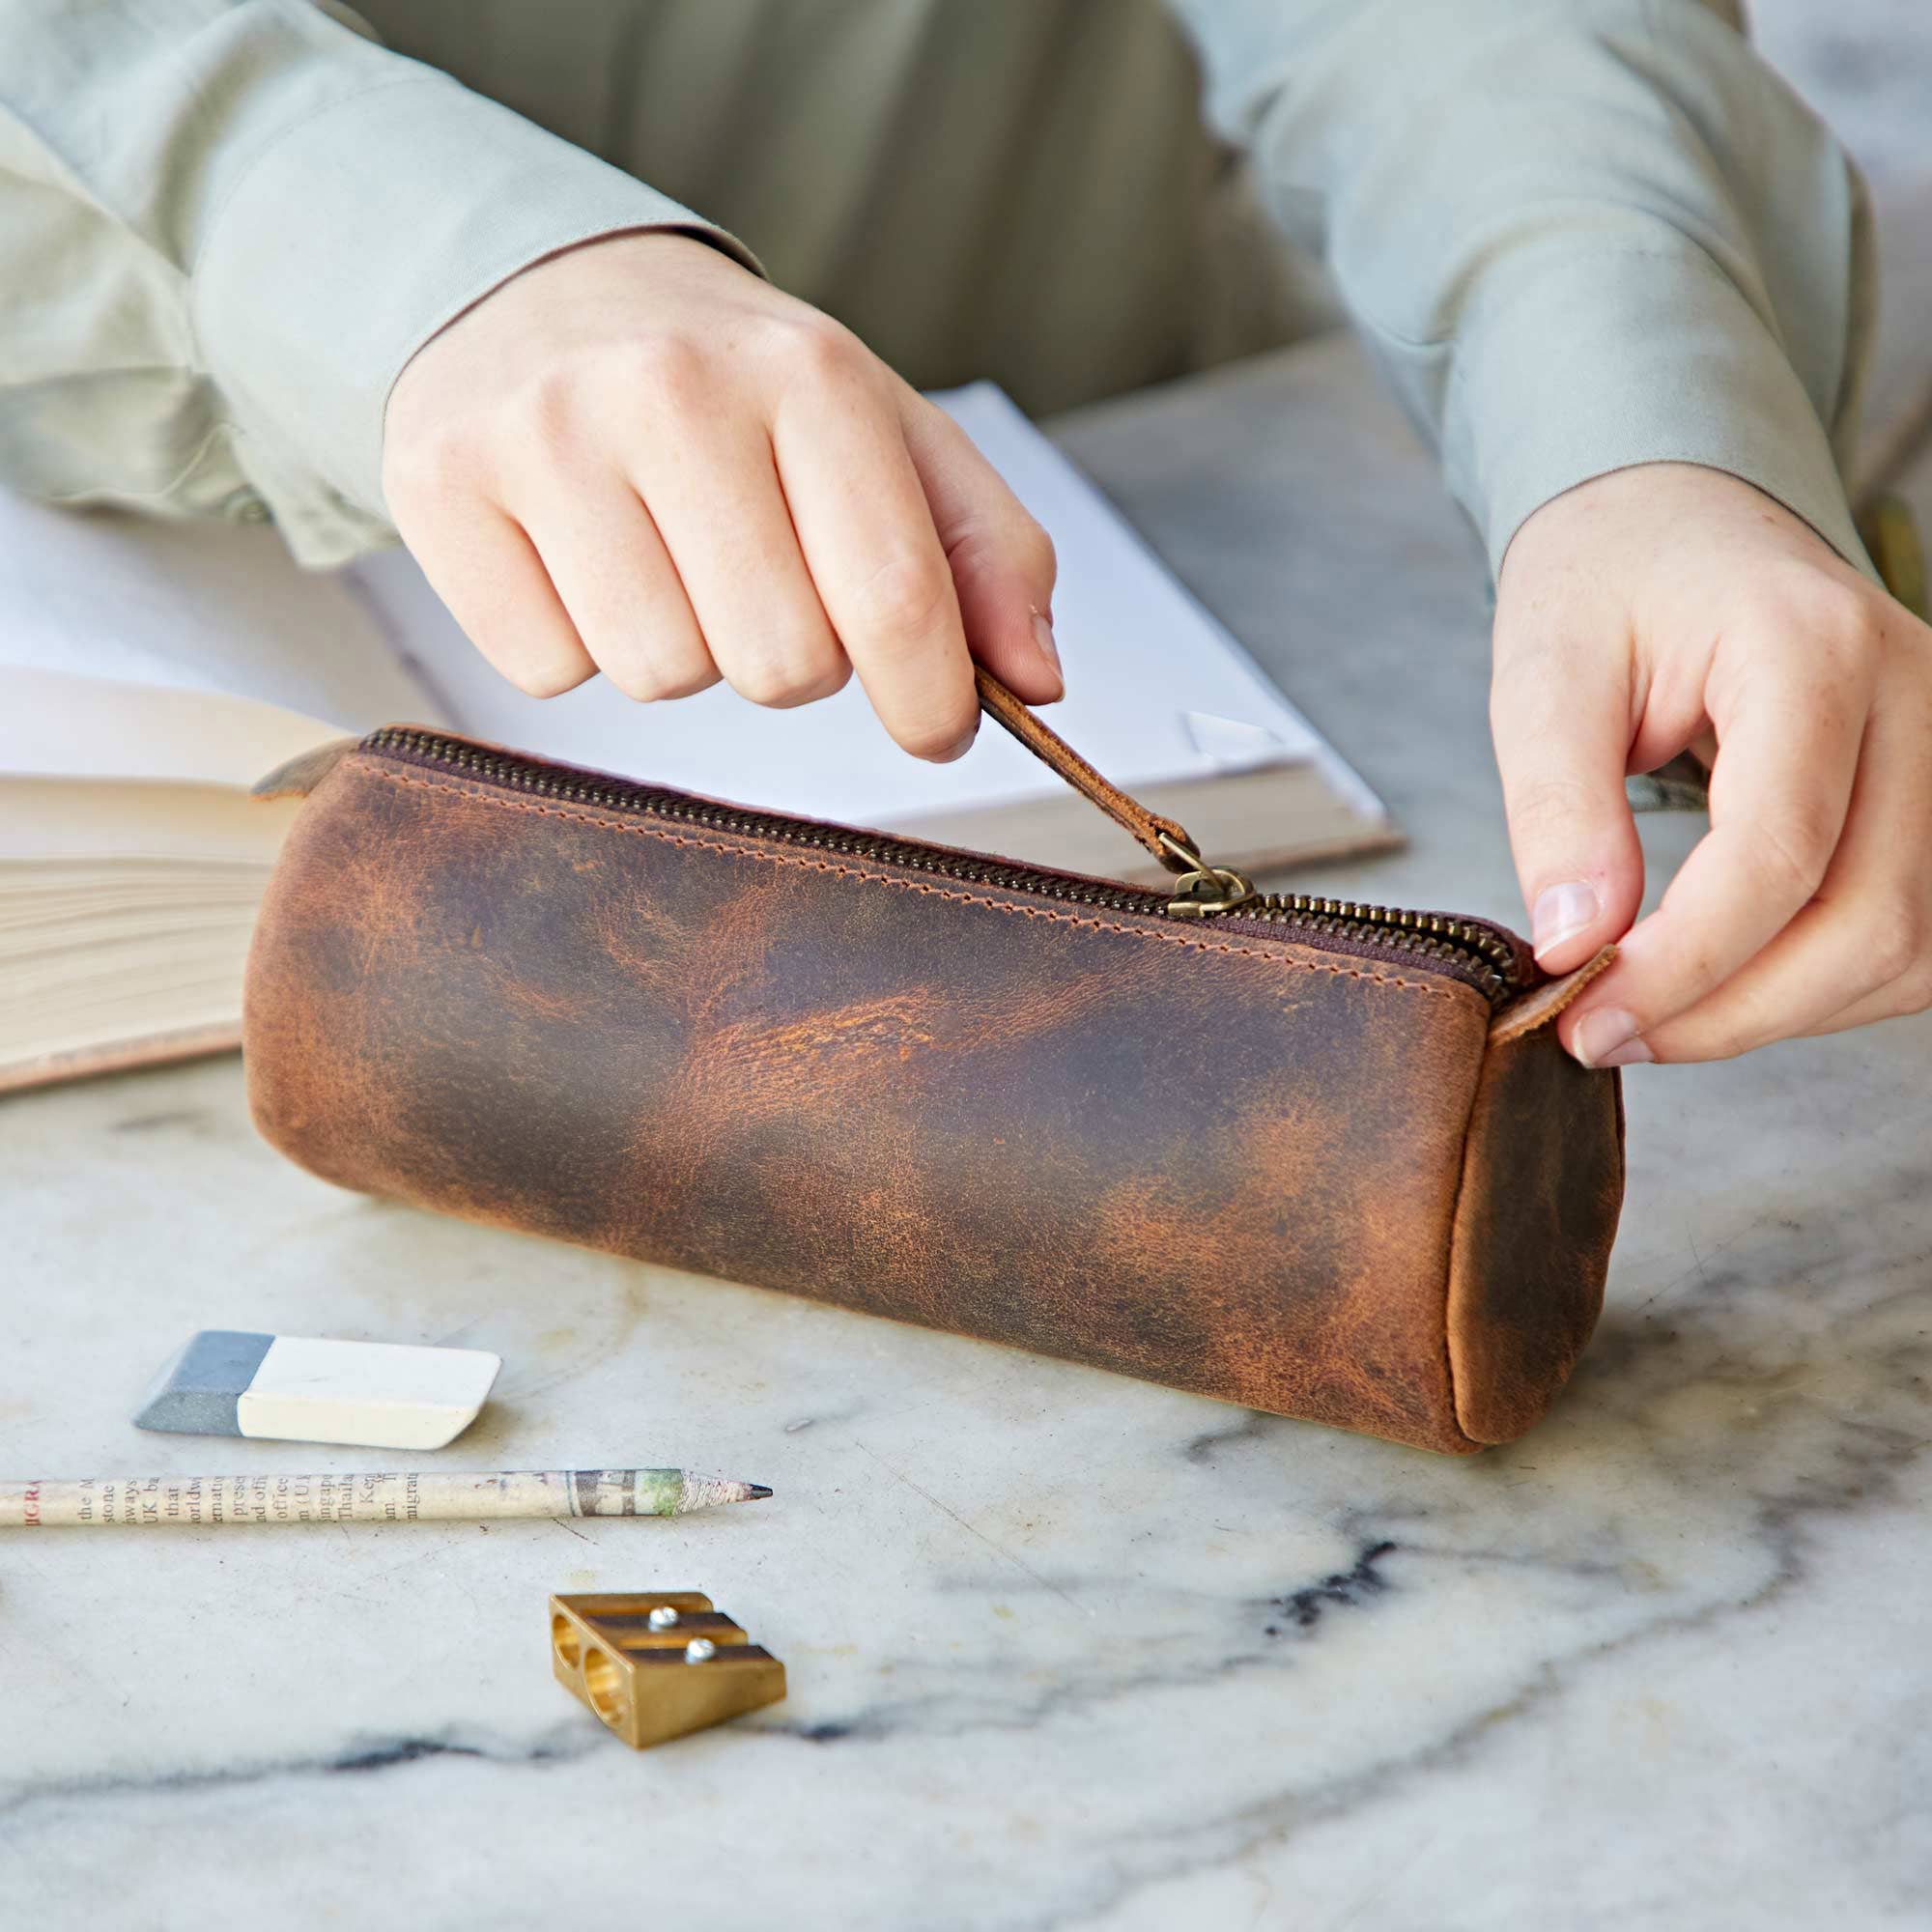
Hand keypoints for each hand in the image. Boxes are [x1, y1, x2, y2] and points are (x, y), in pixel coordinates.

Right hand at [382, 231, 1061, 758]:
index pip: (894, 596)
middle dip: (793, 660)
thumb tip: (1036, 680)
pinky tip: (583, 560)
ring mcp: (544, 435)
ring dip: (685, 653)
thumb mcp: (887, 437)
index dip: (931, 700)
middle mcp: (670, 390)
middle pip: (780, 665)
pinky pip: (546, 671)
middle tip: (765, 585)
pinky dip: (577, 645)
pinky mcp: (442, 487)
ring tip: (669, 560)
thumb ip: (985, 554)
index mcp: (807, 372)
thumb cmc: (742, 393)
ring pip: (661, 677)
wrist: (548, 296)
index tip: (935, 725)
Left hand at [1491, 462, 1931, 1065]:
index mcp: (1809, 646)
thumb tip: (1575, 946)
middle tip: (1604, 1036)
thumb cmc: (1605, 585)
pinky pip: (1916, 930)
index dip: (1686, 965)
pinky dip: (1826, 986)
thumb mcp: (1542, 675)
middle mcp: (1910, 691)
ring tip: (1654, 1019)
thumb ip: (1558, 808)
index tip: (1583, 1012)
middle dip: (1733, 1012)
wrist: (1673, 521)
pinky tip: (1729, 987)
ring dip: (1782, 1013)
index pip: (1781, 851)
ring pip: (1911, 942)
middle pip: (1871, 917)